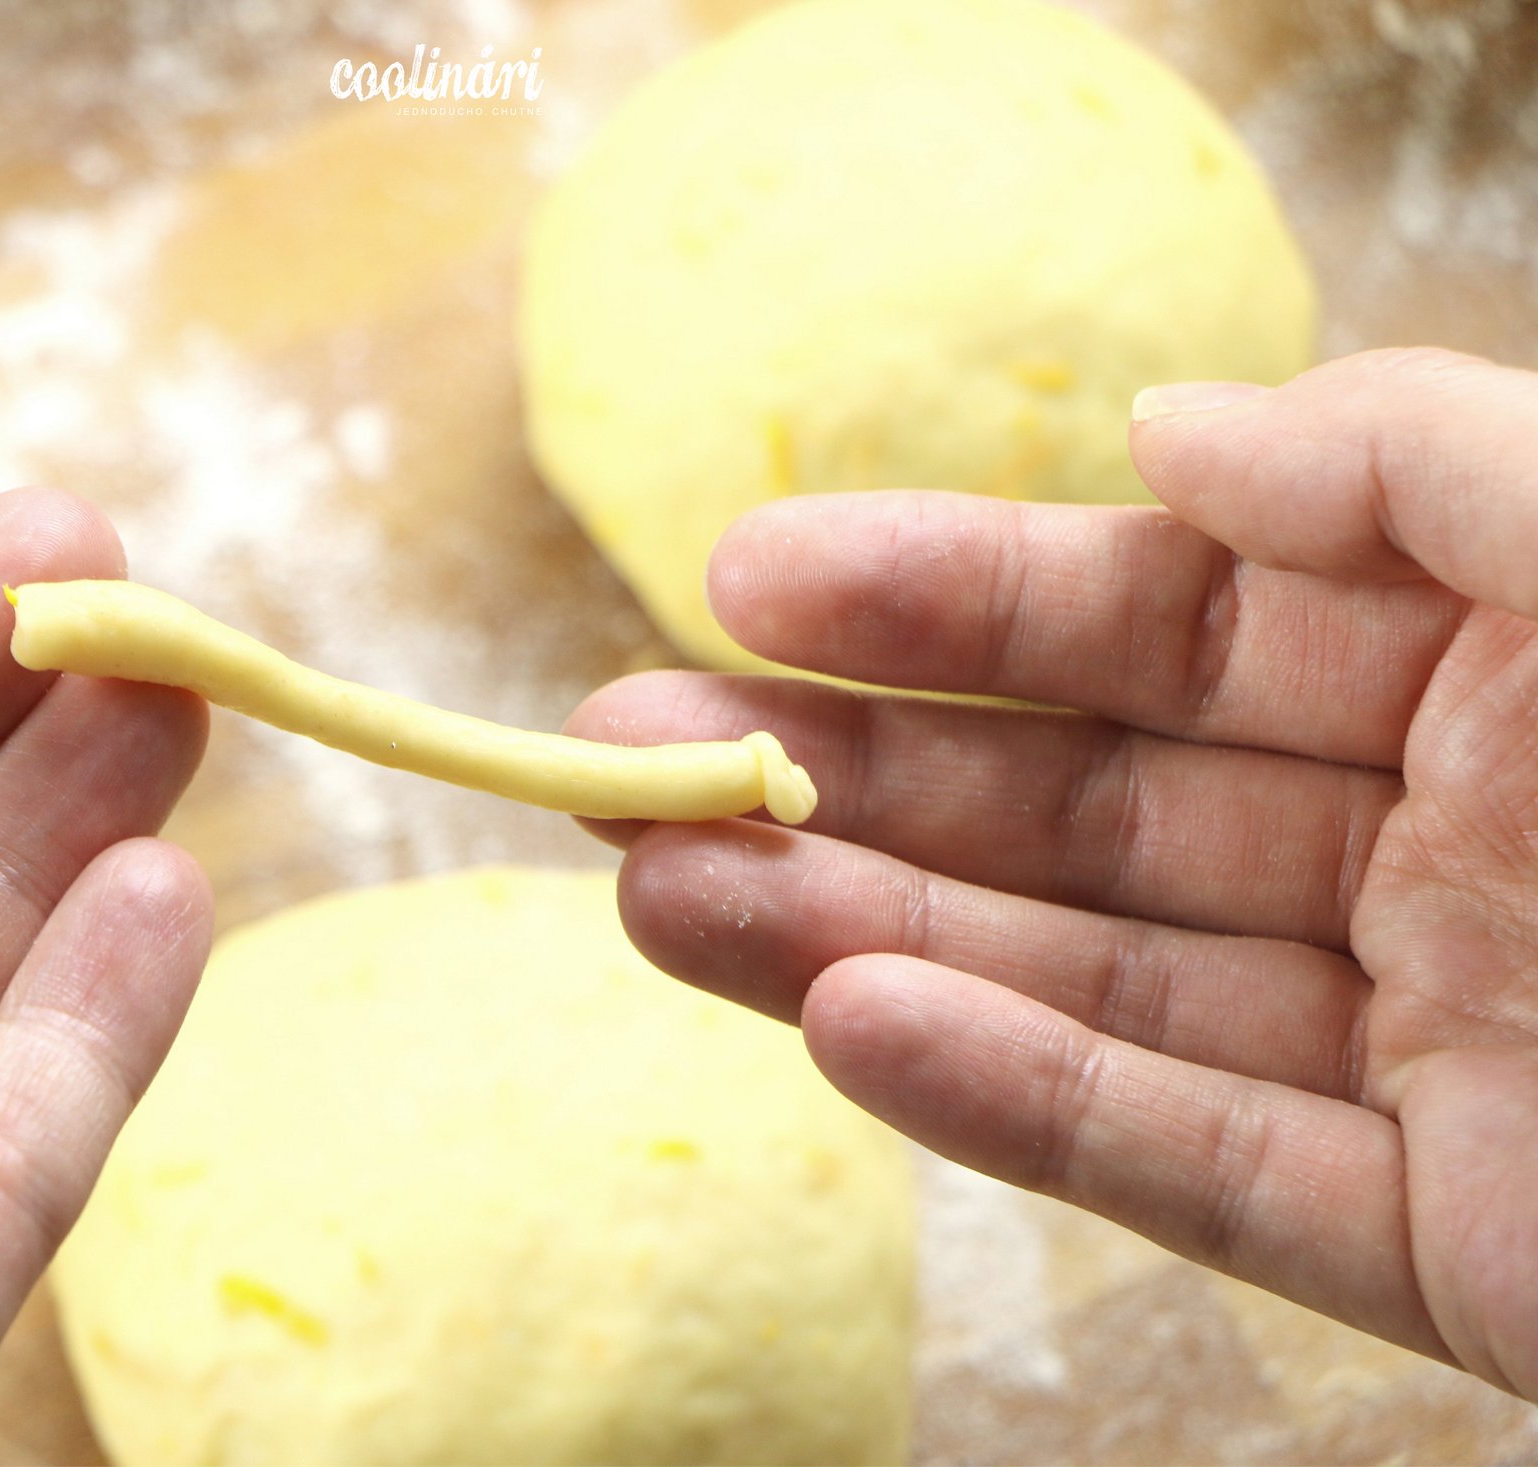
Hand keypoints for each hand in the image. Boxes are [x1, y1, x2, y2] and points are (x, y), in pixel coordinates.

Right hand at [569, 348, 1537, 1399]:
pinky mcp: (1465, 1248)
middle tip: (620, 760)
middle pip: (1088, 806)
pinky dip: (1019, 1101)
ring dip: (861, 936)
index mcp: (1502, 668)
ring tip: (650, 898)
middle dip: (845, 778)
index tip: (747, 583)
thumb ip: (1430, 464)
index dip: (949, 596)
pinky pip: (1206, 1163)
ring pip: (1100, 986)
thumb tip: (1166, 435)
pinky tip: (844, 1025)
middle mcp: (1448, 850)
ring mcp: (1444, 1059)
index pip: (1167, 618)